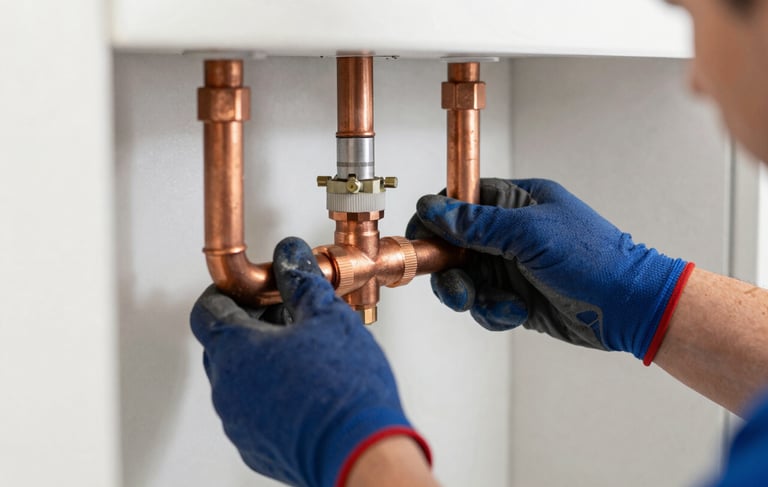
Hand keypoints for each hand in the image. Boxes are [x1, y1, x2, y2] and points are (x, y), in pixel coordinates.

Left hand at [190, 237, 429, 486]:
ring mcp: (239, 423)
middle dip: (254, 322)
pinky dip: (272, 391)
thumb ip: (302, 281)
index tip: (256, 288)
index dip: (229, 292)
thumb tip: (290, 256)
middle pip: (224, 343)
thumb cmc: (345, 389)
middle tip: (291, 313)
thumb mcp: (327, 317)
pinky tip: (310, 386)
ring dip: (264, 358)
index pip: (207, 309)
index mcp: (235, 351)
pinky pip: (254, 409)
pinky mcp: (257, 448)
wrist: (362, 452)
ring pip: (240, 377)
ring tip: (308, 350)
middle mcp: (226, 390)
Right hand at [406, 178, 692, 361]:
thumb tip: (434, 207)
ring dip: (473, 296)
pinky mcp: (514, 296)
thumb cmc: (593, 259)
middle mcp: (509, 232)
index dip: (436, 220)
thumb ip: (479, 223)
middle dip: (450, 270)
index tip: (422, 241)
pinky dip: (493, 312)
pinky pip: (482, 304)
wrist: (629, 307)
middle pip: (454, 246)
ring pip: (464, 279)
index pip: (460, 202)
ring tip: (498, 304)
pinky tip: (516, 313)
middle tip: (458, 288)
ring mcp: (511, 265)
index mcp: (517, 202)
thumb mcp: (531, 234)